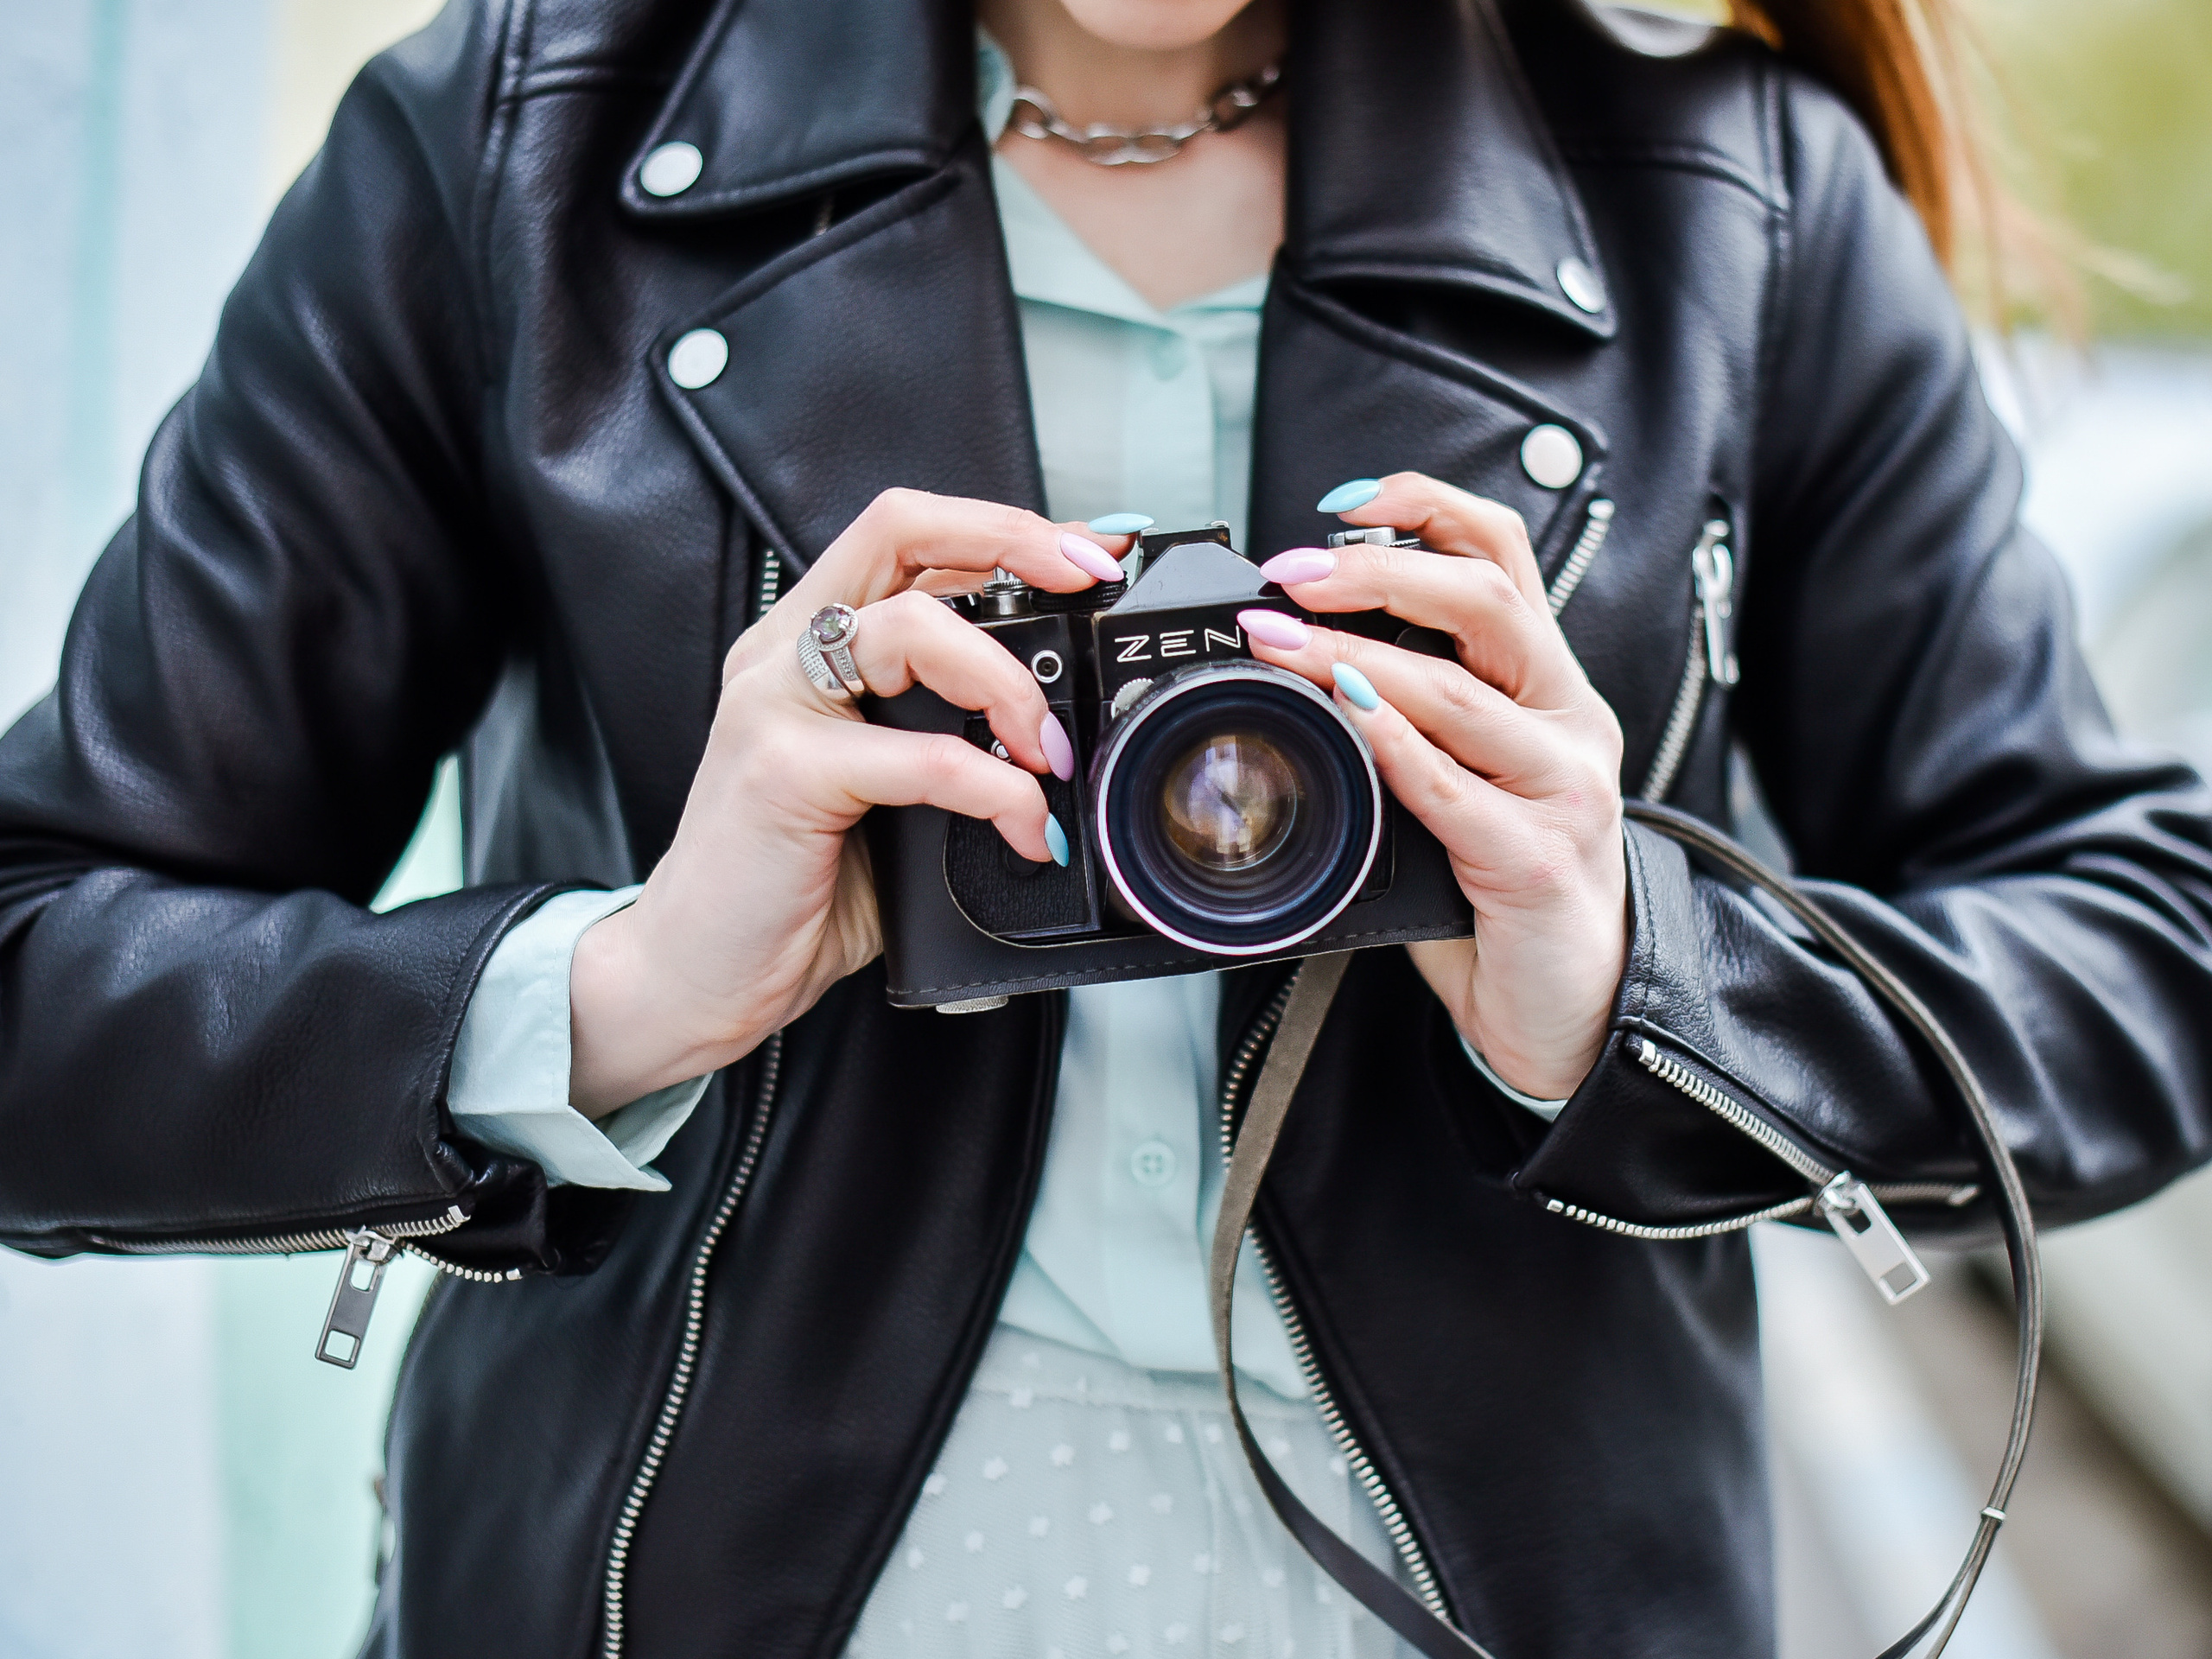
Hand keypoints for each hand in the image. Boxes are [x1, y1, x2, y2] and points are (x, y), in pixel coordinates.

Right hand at [566, 490, 1130, 1114]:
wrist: (697, 973)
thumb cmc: (791, 887)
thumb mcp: (884, 792)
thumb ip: (943, 737)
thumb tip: (1060, 729)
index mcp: (808, 645)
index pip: (907, 535)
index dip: (1005, 527)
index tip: (1085, 554)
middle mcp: (784, 655)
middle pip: (901, 529)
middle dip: (1013, 541)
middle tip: (1085, 585)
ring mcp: (775, 706)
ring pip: (913, 626)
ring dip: (1008, 681)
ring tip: (1049, 752)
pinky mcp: (784, 772)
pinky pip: (923, 755)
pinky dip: (996, 790)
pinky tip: (1025, 829)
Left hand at [1243, 473, 1626, 1098]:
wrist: (1573, 1008)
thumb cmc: (1508, 887)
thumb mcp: (1468, 778)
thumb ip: (1413, 720)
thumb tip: (1304, 660)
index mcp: (1548, 687)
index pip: (1505, 556)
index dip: (1428, 508)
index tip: (1344, 501)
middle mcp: (1568, 723)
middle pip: (1488, 599)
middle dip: (1380, 569)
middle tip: (1293, 571)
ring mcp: (1562, 789)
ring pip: (1460, 690)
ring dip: (1354, 654)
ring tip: (1278, 638)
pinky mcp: (1537, 860)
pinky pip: (1453, 787)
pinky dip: (1391, 741)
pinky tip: (1345, 713)